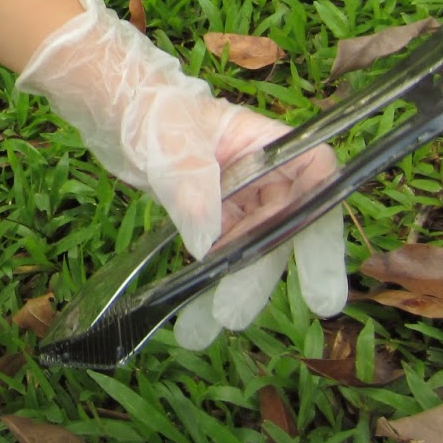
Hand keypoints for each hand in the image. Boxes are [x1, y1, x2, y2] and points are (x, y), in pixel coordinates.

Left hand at [16, 0, 347, 346]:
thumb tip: (207, 244)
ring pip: (250, 255)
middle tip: (232, 316)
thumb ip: (192, 188)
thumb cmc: (154, 109)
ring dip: (227, 293)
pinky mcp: (219, 219)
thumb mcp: (173, 143)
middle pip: (281, 233)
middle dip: (256, 278)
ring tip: (196, 333)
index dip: (322, 238)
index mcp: (275, 145)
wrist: (119, 111)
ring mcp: (246, 201)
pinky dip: (205, 287)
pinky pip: (222, 258)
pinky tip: (190, 322)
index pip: (318, 185)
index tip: (319, 292)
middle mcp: (270, 176)